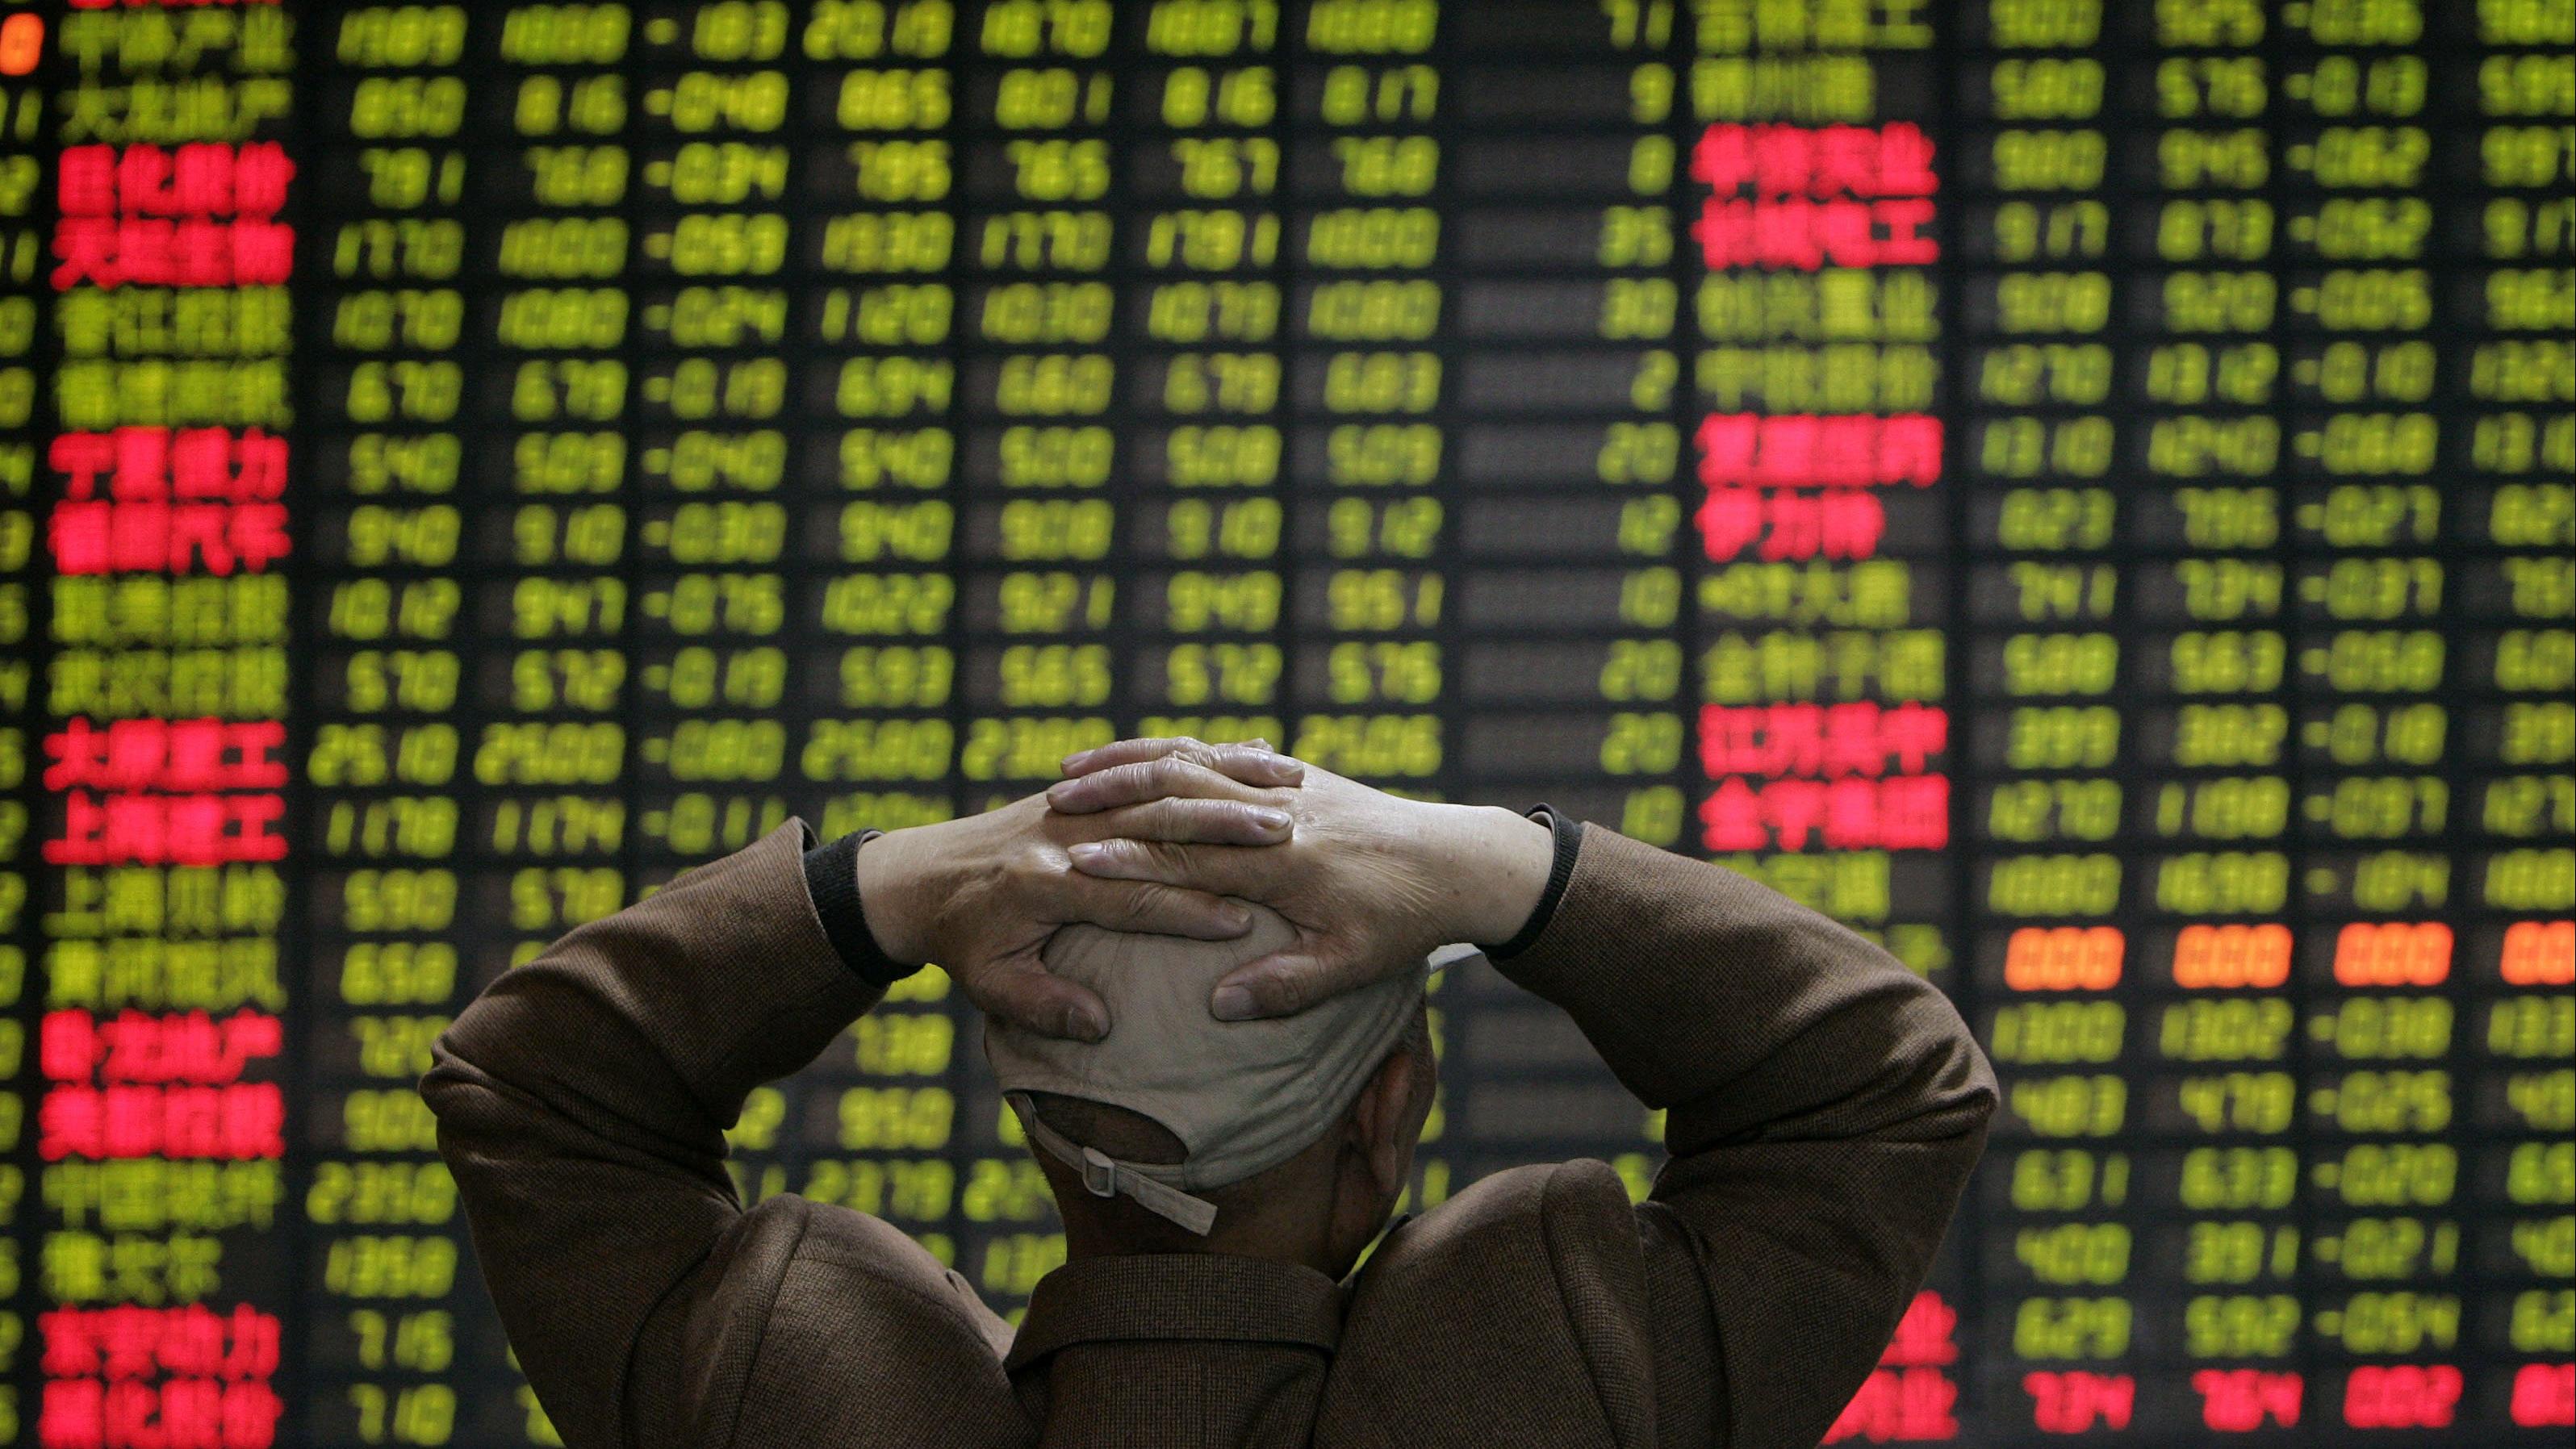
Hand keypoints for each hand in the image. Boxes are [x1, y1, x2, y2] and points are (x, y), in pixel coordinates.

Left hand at [856, 740, 1305, 1040]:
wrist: (917, 876)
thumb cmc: (959, 940)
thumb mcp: (987, 984)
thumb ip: (1040, 1005)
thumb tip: (1097, 1025)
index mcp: (1044, 882)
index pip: (1129, 895)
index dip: (1184, 909)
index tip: (1239, 922)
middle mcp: (1061, 831)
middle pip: (1157, 826)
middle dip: (1223, 832)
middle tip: (1284, 841)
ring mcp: (1073, 803)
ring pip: (1160, 785)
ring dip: (1224, 788)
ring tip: (1285, 794)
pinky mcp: (1083, 790)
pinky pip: (1151, 766)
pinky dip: (1205, 764)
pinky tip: (1258, 762)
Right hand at [1046, 738, 1553, 1019]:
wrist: (1461, 859)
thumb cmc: (1405, 922)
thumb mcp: (1353, 967)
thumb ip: (1286, 986)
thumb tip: (1219, 1005)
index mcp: (1286, 864)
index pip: (1192, 857)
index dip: (1132, 859)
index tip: (1076, 862)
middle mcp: (1277, 813)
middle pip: (1178, 795)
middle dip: (1112, 797)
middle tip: (1050, 804)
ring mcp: (1285, 785)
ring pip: (1191, 761)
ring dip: (1129, 764)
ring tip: (1069, 771)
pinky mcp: (1293, 774)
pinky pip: (1218, 751)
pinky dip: (1169, 750)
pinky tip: (1135, 755)